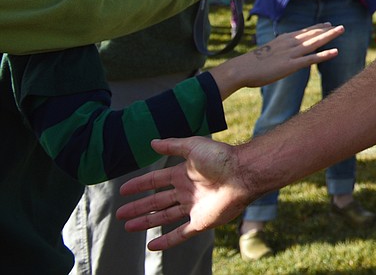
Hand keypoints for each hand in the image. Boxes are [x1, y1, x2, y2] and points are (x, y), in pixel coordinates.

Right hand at [117, 137, 249, 248]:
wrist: (242, 174)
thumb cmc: (220, 157)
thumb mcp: (193, 146)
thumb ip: (173, 146)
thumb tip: (152, 142)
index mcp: (184, 173)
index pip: (156, 180)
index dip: (140, 185)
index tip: (123, 190)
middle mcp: (187, 191)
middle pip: (157, 201)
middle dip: (139, 207)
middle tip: (120, 214)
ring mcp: (194, 207)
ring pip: (164, 217)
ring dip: (147, 222)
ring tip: (128, 227)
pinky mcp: (201, 222)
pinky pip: (180, 234)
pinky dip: (166, 241)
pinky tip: (151, 245)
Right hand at [207, 24, 343, 96]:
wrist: (241, 68)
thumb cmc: (251, 63)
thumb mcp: (267, 52)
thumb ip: (277, 50)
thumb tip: (282, 52)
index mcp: (283, 39)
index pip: (304, 31)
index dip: (317, 27)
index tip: (327, 24)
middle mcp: (290, 43)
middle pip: (312, 33)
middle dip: (327, 29)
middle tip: (340, 26)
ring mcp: (291, 53)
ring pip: (315, 42)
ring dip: (329, 35)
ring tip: (342, 29)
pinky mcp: (291, 65)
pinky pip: (311, 59)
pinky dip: (324, 55)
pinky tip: (336, 51)